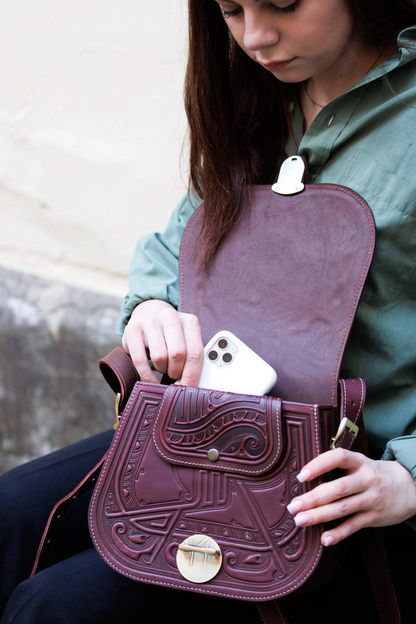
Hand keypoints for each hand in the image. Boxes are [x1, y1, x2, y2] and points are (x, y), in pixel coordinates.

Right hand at [122, 300, 203, 384]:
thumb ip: (191, 358)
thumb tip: (192, 385)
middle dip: (176, 372)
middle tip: (174, 376)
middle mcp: (171, 316)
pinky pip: (140, 359)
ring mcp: (150, 321)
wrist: (147, 317)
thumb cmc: (169, 336)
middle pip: (178, 354)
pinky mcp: (132, 328)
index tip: (189, 389)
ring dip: (162, 370)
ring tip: (163, 368)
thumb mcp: (184, 341)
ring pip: (160, 357)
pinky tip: (150, 380)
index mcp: (189, 321)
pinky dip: (146, 375)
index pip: (195, 352)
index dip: (192, 374)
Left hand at [286, 448, 415, 546]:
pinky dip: (338, 534)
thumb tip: (305, 475)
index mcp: (359, 462)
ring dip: (319, 516)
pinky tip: (324, 539)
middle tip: (293, 506)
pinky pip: (354, 526)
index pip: (338, 458)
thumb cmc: (374, 474)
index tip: (301, 476)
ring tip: (300, 520)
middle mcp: (366, 479)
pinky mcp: (374, 517)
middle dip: (313, 498)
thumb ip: (338, 466)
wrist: (409, 487)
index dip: (319, 464)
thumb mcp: (360, 463)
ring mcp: (371, 499)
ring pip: (343, 508)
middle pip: (338, 488)